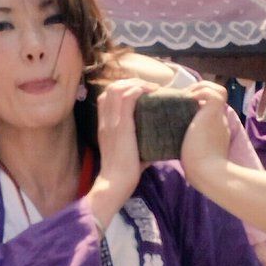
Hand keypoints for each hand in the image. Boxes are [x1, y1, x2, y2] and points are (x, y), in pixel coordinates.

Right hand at [87, 79, 154, 228]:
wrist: (115, 184)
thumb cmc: (125, 172)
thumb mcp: (129, 151)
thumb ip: (141, 142)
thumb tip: (161, 140)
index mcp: (105, 125)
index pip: (106, 96)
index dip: (123, 88)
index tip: (141, 92)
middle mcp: (105, 120)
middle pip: (111, 87)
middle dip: (131, 81)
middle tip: (149, 88)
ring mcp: (112, 121)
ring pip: (118, 88)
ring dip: (137, 83)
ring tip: (152, 88)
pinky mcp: (121, 126)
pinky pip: (128, 97)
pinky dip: (140, 90)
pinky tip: (152, 93)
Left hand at [179, 83, 229, 186]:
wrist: (209, 172)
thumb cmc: (199, 169)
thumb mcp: (194, 153)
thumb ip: (190, 146)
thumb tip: (174, 147)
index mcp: (215, 129)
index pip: (210, 109)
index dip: (198, 103)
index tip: (183, 106)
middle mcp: (219, 120)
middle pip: (213, 98)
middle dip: (197, 93)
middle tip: (180, 98)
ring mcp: (218, 116)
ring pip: (218, 90)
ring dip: (201, 89)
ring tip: (185, 96)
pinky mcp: (214, 112)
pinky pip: (213, 93)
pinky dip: (201, 91)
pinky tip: (187, 98)